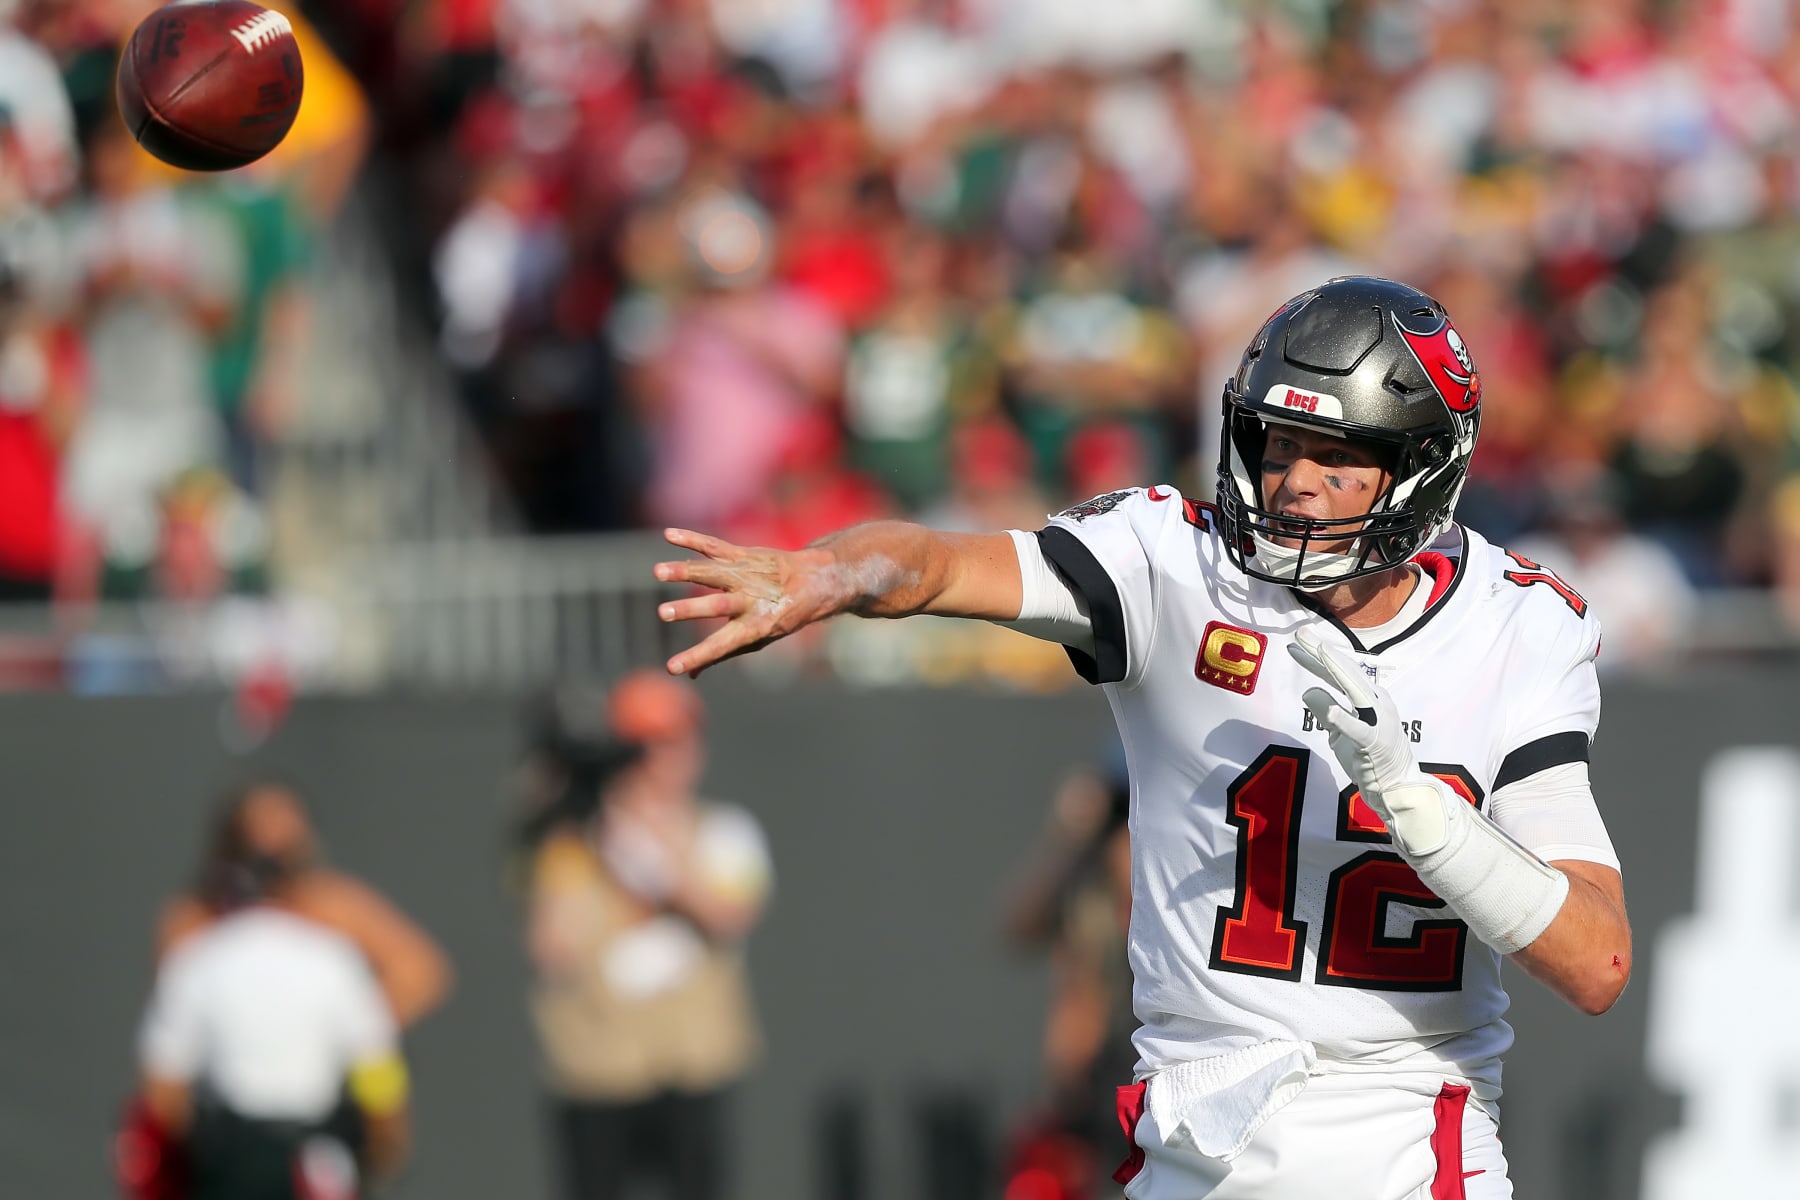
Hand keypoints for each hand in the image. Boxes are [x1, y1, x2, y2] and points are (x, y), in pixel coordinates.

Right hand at [653, 528, 857, 676]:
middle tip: (663, 613)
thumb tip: (691, 676)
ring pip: (712, 571)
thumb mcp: (757, 640)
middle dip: (690, 609)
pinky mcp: (743, 555)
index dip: (697, 657)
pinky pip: (714, 545)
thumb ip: (722, 655)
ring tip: (657, 572)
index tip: (673, 668)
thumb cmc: (780, 616)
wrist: (814, 582)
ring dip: (684, 570)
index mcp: (754, 627)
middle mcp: (750, 600)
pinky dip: (692, 539)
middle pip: (717, 605)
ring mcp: (745, 574)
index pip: (721, 646)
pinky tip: (668, 535)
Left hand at [1287, 629, 1449, 854]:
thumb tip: (1307, 691)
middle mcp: (1376, 702)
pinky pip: (1358, 728)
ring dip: (1338, 669)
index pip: (1338, 673)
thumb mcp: (1339, 732)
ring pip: (1356, 689)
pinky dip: (1344, 718)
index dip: (1316, 658)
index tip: (1295, 644)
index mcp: (1369, 698)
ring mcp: (1378, 720)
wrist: (1397, 787)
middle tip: (1301, 632)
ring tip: (1321, 651)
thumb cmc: (1369, 758)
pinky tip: (1331, 709)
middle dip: (1323, 652)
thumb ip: (1326, 710)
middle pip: (1346, 672)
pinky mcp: (1375, 742)